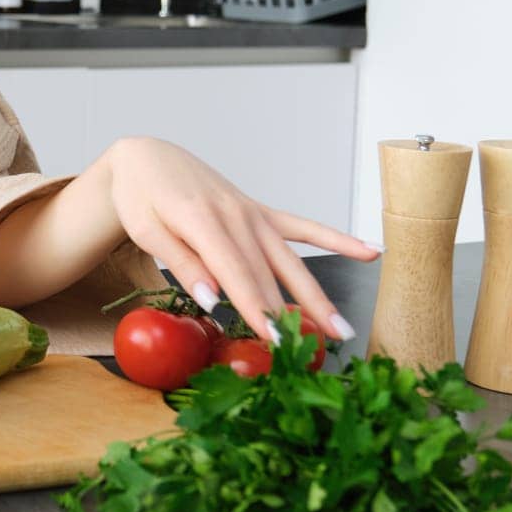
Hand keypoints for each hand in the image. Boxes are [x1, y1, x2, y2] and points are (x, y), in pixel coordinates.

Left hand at [104, 136, 379, 343]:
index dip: (255, 308)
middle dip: (290, 314)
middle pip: (267, 273)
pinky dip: (336, 238)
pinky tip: (370, 251)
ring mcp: (252, 212)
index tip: (273, 339)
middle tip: (313, 353)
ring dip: (317, 295)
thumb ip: (179, 261)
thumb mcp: (145, 228)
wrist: (148, 158)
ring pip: (290, 259)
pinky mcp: (259, 210)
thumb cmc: (140, 196)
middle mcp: (236, 215)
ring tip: (341, 328)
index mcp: (202, 220)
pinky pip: (302, 226)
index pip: (235, 273)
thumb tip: (209, 299)